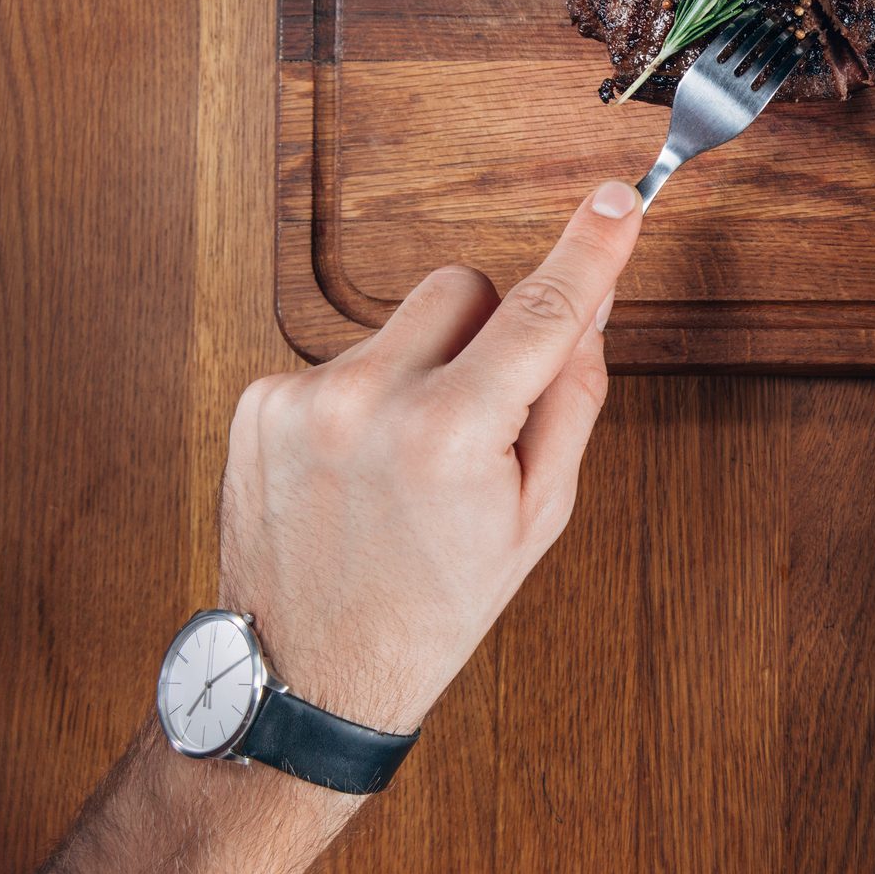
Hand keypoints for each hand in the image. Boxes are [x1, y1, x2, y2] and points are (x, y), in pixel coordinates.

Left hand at [219, 180, 643, 733]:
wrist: (311, 672)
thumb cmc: (433, 602)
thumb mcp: (539, 516)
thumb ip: (573, 399)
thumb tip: (589, 310)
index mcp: (449, 436)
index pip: (540, 311)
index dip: (589, 251)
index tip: (615, 201)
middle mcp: (369, 402)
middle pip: (463, 287)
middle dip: (487, 333)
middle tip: (481, 415)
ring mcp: (303, 399)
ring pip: (400, 323)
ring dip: (420, 369)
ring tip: (406, 461)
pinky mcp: (260, 402)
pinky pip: (342, 357)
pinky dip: (362, 399)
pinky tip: (358, 466)